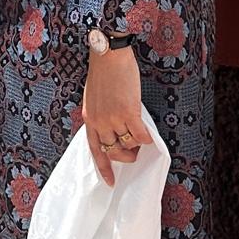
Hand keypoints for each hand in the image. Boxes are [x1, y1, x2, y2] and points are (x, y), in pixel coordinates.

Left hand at [82, 42, 151, 186]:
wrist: (108, 56)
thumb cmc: (102, 73)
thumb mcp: (93, 98)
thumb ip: (99, 115)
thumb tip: (110, 129)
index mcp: (89, 119)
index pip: (94, 151)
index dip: (104, 169)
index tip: (110, 182)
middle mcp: (99, 122)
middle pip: (113, 152)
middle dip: (126, 155)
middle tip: (134, 150)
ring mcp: (114, 118)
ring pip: (128, 145)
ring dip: (137, 145)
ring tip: (140, 136)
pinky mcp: (129, 112)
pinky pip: (141, 136)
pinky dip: (147, 138)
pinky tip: (149, 133)